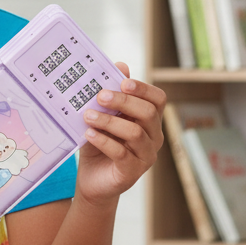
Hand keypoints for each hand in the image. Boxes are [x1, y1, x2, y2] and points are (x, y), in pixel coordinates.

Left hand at [75, 64, 165, 205]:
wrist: (92, 179)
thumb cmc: (99, 143)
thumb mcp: (102, 116)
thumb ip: (111, 95)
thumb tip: (120, 65)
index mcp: (149, 121)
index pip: (158, 100)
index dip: (143, 89)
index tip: (122, 82)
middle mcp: (153, 137)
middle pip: (148, 113)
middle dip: (124, 102)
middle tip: (99, 95)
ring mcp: (145, 156)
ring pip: (135, 133)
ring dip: (109, 121)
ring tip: (88, 116)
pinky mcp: (132, 172)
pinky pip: (121, 153)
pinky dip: (104, 141)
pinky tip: (90, 134)